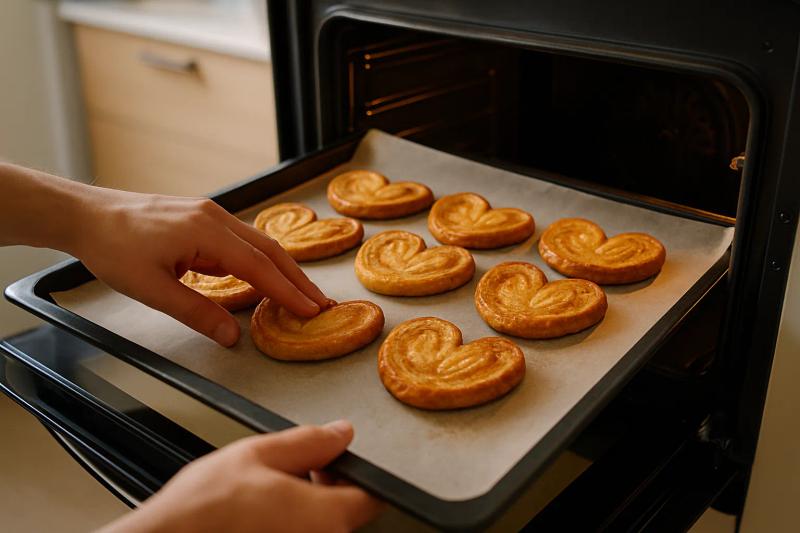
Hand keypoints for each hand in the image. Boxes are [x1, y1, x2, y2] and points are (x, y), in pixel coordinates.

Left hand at [70, 190, 328, 345]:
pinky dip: (258, 262)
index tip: (311, 310)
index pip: (259, 266)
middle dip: (297, 278)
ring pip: (257, 244)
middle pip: (269, 250)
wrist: (86, 215)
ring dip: (281, 270)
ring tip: (300, 294)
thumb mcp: (151, 289)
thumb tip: (231, 337)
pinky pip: (239, 243)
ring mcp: (209, 215)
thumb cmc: (112, 249)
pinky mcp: (201, 219)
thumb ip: (196, 313)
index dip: (288, 291)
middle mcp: (215, 217)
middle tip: (320, 303)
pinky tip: (263, 279)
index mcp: (206, 230)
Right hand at [100, 421, 382, 532]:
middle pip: (346, 513)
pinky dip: (290, 523)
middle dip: (329, 486)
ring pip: (321, 526)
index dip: (355, 473)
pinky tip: (262, 514)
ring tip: (272, 491)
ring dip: (309, 506)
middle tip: (298, 470)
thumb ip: (308, 442)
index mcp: (325, 517)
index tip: (336, 462)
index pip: (370, 497)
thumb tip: (340, 433)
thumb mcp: (258, 453)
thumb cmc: (203, 509)